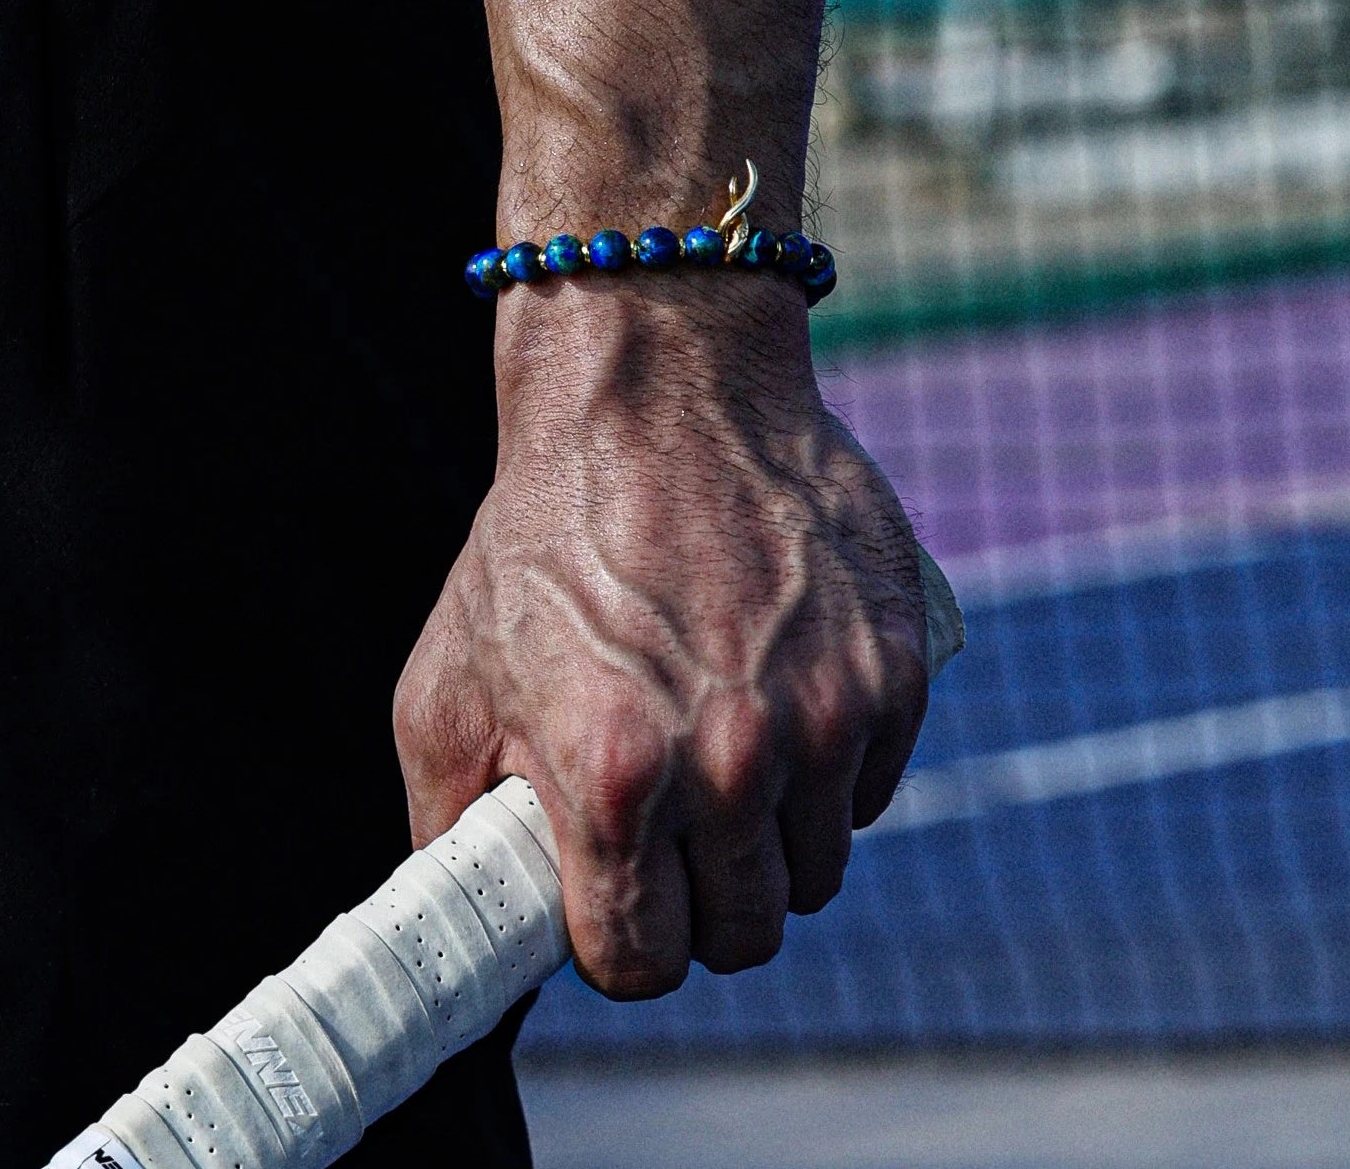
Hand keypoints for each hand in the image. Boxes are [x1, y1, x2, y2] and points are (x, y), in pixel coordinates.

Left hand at [393, 274, 927, 998]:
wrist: (660, 388)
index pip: (641, 962)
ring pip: (818, 872)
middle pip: (746, 935)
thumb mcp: (450, 676)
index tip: (618, 907)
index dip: (621, 945)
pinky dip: (833, 773)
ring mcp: (830, 715)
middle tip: (676, 843)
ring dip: (772, 844)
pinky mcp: (898, 668)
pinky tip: (783, 705)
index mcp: (615, 776)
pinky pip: (874, 789)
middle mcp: (735, 760)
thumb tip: (472, 916)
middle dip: (704, 907)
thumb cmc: (546, 529)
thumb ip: (451, 817)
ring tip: (728, 763)